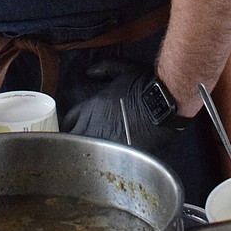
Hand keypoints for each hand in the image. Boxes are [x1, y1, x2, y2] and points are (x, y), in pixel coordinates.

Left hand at [61, 59, 184, 155]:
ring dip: (84, 152)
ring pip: (82, 152)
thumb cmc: (145, 87)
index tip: (76, 125)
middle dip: (74, 139)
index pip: (68, 119)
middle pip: (71, 139)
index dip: (72, 123)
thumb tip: (90, 72)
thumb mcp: (123, 70)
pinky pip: (102, 162)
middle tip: (79, 143)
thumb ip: (104, 68)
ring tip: (91, 154)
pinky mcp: (118, 156)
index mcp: (91, 107)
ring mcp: (104, 143)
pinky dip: (102, 161)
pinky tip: (106, 161)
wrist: (162, 106)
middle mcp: (93, 126)